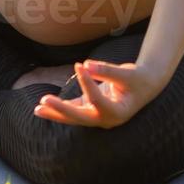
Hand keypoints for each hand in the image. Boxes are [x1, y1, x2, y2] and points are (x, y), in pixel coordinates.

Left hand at [32, 60, 169, 128]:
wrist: (145, 86)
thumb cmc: (137, 79)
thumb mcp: (127, 74)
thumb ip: (106, 70)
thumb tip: (85, 64)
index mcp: (118, 113)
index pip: (97, 100)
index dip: (87, 83)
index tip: (79, 65)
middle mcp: (106, 119)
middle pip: (80, 117)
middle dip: (61, 110)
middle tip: (44, 101)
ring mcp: (98, 117)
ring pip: (74, 117)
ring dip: (56, 113)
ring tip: (38, 109)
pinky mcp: (91, 110)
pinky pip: (74, 110)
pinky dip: (60, 108)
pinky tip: (44, 107)